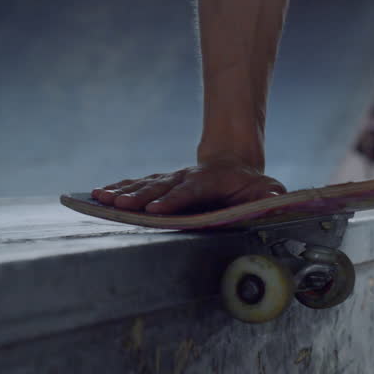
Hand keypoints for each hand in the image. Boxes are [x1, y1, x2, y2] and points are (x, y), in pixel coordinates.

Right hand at [92, 160, 286, 214]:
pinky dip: (118, 188)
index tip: (157, 209)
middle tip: (121, 205)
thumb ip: (268, 196)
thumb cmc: (250, 186)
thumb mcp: (265, 190)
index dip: (174, 199)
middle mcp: (186, 178)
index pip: (190, 190)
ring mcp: (171, 179)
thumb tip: (275, 199)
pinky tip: (98, 193)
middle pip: (161, 187)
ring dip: (123, 191)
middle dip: (140, 196)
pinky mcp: (160, 183)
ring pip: (145, 184)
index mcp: (209, 182)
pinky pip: (137, 185)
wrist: (233, 163)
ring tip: (102, 198)